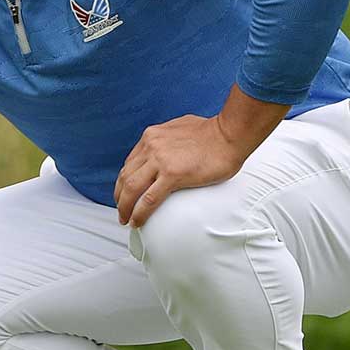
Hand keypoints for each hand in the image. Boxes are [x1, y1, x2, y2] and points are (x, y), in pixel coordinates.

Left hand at [113, 114, 249, 228]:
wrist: (229, 134)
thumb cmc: (213, 132)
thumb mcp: (179, 128)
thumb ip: (168, 139)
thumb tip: (167, 148)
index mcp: (151, 136)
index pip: (130, 162)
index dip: (124, 180)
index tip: (124, 192)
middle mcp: (151, 146)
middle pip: (125, 176)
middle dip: (119, 195)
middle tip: (121, 210)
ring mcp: (160, 160)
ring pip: (131, 188)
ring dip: (125, 207)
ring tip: (125, 219)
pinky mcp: (172, 174)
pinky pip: (149, 199)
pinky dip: (139, 213)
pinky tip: (137, 221)